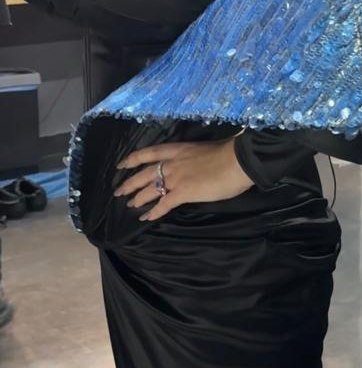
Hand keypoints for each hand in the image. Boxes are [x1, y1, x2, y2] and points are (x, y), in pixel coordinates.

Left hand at [115, 139, 253, 221]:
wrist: (237, 160)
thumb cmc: (229, 153)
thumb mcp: (206, 150)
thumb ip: (195, 158)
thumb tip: (196, 165)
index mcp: (178, 149)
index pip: (149, 153)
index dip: (133, 159)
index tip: (122, 165)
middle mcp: (172, 163)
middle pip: (144, 173)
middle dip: (130, 182)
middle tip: (119, 191)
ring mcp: (176, 178)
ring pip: (150, 188)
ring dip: (138, 198)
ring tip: (130, 204)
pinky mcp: (182, 193)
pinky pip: (163, 204)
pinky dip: (153, 212)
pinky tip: (146, 218)